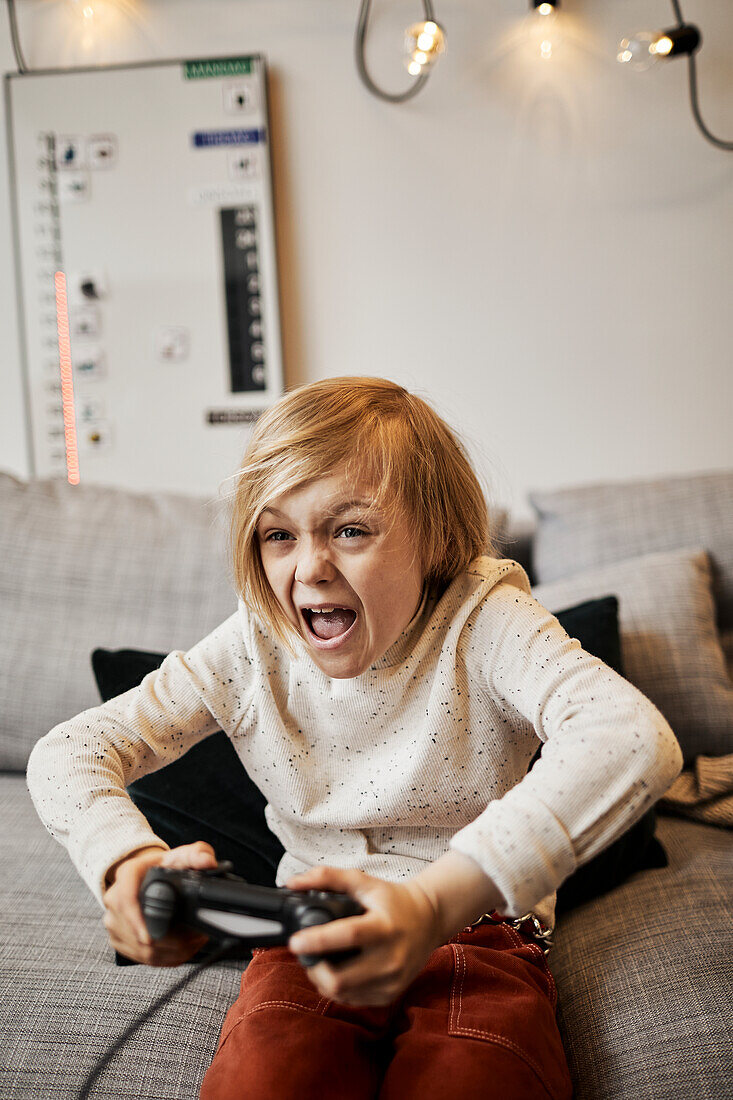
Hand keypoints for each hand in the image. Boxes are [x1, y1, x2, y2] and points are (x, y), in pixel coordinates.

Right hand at [102, 840, 217, 965]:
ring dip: (170, 952)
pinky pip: (140, 957)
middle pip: (136, 931)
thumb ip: (197, 855)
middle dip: (169, 941)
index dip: (137, 920)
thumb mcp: (181, 855)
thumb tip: (208, 862)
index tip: (150, 938)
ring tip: (194, 943)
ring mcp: (114, 921)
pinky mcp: (118, 939)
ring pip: (141, 949)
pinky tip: (182, 951)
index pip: (126, 898)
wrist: (146, 876)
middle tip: (195, 937)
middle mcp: (114, 898)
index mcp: (127, 874)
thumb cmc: (163, 866)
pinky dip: (164, 958)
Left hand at [285, 865, 441, 1006]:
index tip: (295, 940)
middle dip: (313, 967)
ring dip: (321, 978)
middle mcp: (390, 958)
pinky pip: (352, 1000)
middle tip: (305, 952)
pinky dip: (337, 988)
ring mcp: (391, 981)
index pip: (348, 936)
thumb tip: (293, 883)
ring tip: (319, 959)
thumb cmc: (393, 901)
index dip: (318, 940)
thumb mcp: (364, 883)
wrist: (428, 920)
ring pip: (341, 993)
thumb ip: (328, 878)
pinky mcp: (389, 995)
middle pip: (340, 978)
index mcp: (384, 927)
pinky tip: (338, 969)